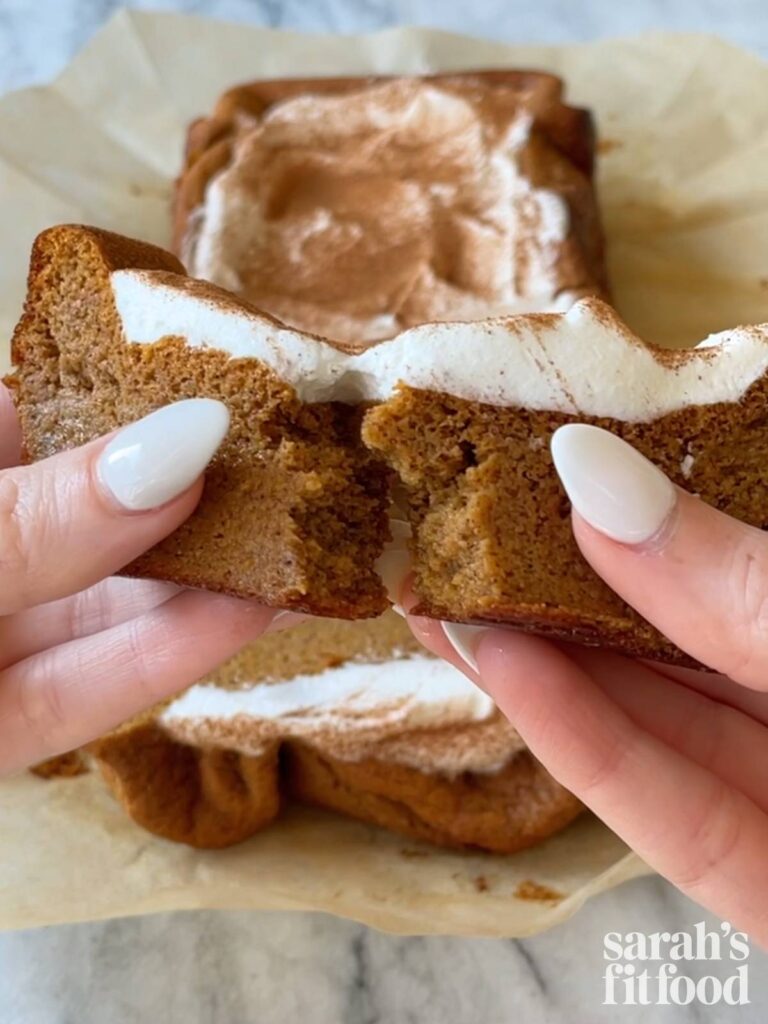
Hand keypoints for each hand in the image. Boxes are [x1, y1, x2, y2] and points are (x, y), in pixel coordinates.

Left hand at [0, 385, 284, 774]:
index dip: (153, 399)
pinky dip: (166, 659)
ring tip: (306, 547)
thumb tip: (180, 444)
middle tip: (307, 474)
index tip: (249, 391)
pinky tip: (246, 619)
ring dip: (210, 582)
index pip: (60, 414)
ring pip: (109, 609)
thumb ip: (41, 515)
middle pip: (106, 518)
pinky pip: (87, 694)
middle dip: (205, 497)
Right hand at [409, 424, 767, 947]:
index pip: (711, 542)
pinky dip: (580, 743)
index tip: (519, 457)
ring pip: (645, 714)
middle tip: (444, 532)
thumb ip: (734, 576)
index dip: (615, 501)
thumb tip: (592, 471)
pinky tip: (502, 673)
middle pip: (660, 630)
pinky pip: (667, 811)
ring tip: (435, 597)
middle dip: (546, 582)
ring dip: (535, 660)